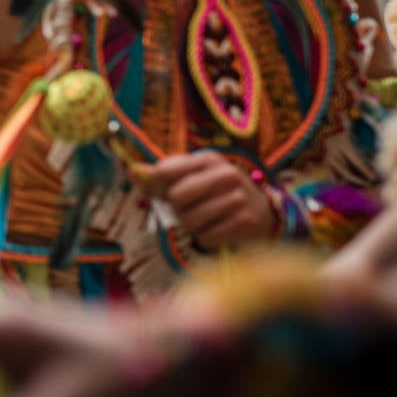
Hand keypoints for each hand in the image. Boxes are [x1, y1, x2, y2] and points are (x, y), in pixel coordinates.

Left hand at [143, 151, 275, 249]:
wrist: (264, 212)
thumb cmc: (217, 193)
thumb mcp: (193, 177)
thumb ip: (161, 176)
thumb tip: (132, 171)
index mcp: (207, 158)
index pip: (165, 171)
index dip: (158, 187)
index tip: (166, 193)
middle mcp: (225, 174)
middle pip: (175, 197)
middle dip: (177, 209)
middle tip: (190, 209)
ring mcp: (238, 197)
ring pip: (190, 220)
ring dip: (193, 226)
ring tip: (206, 220)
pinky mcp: (245, 222)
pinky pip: (207, 237)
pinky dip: (207, 238)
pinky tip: (219, 230)